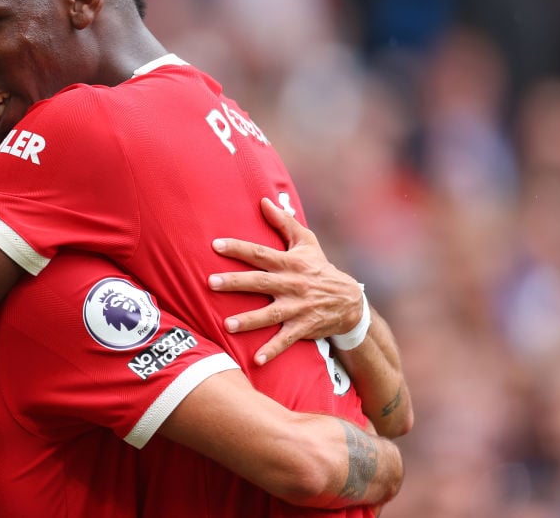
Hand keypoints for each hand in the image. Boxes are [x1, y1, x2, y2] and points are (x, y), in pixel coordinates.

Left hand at [207, 197, 362, 365]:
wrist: (349, 302)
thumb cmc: (320, 269)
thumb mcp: (307, 243)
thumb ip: (284, 222)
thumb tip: (263, 200)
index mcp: (289, 263)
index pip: (260, 253)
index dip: (238, 248)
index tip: (215, 245)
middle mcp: (292, 284)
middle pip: (260, 282)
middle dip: (235, 282)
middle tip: (211, 283)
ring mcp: (298, 307)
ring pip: (270, 314)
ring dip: (249, 320)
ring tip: (226, 325)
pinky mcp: (303, 327)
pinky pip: (286, 340)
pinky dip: (272, 350)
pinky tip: (256, 360)